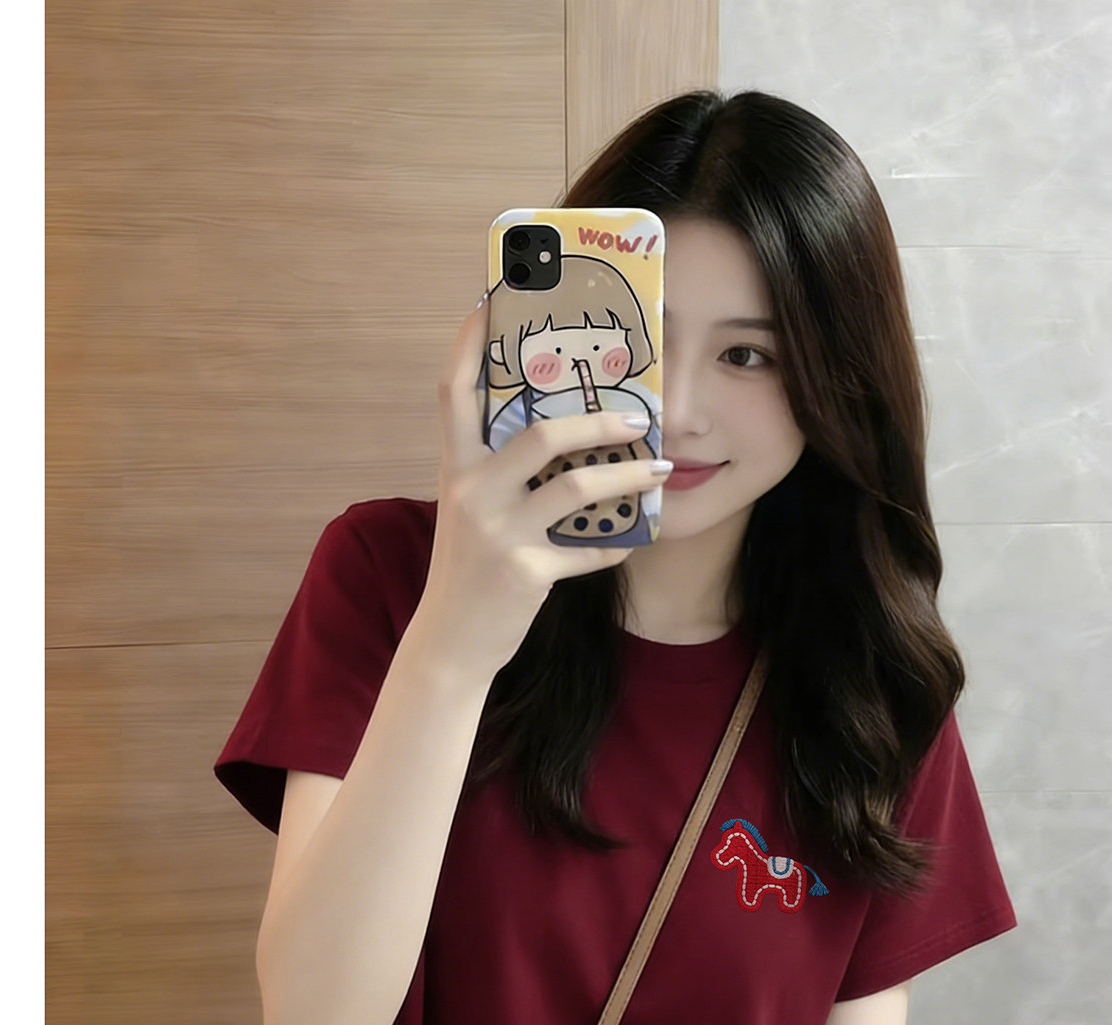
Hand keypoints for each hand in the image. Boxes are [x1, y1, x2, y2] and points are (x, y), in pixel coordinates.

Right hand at [411, 302, 669, 678]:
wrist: (450, 642)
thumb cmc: (469, 569)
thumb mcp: (470, 509)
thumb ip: (501, 469)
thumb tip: (561, 428)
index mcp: (456, 467)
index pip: (455, 389)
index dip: (473, 339)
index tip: (497, 295)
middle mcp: (472, 492)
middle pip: (538, 431)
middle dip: (596, 418)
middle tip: (639, 415)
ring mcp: (498, 533)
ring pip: (575, 486)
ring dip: (628, 475)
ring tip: (661, 466)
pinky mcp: (524, 573)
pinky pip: (588, 548)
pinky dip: (617, 541)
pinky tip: (638, 535)